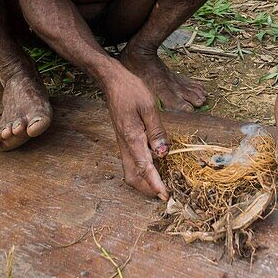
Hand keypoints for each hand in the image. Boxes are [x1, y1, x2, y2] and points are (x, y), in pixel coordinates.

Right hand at [102, 68, 170, 200]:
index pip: (144, 166)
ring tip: (161, 184)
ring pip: (130, 171)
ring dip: (144, 182)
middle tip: (164, 193)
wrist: (113, 82)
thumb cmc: (131, 90)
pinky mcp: (124, 140)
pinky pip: (131, 162)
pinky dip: (141, 171)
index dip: (155, 183)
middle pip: (132, 176)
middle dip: (147, 189)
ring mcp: (123, 143)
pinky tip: (154, 167)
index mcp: (132, 137)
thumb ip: (157, 131)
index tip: (164, 195)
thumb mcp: (149, 106)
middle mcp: (125, 144)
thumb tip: (163, 153)